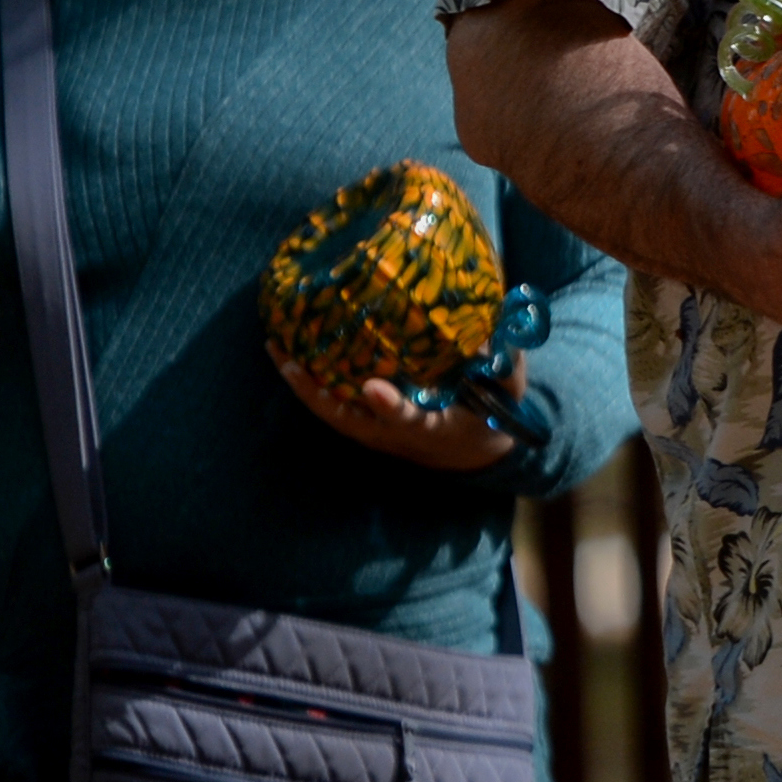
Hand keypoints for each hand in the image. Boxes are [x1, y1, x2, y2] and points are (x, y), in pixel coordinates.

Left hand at [276, 353, 528, 474]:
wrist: (476, 451)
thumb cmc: (487, 418)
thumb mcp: (506, 396)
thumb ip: (504, 366)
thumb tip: (488, 330)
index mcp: (428, 429)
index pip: (406, 420)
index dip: (390, 407)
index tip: (374, 388)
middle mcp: (392, 433)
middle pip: (344, 417)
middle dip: (313, 389)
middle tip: (285, 355)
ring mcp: (375, 429)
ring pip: (330, 408)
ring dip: (301, 380)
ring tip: (275, 345)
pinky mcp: (367, 420)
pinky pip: (331, 400)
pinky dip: (310, 379)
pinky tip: (293, 350)